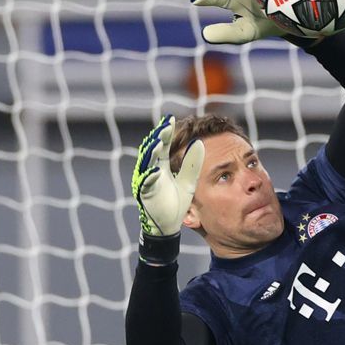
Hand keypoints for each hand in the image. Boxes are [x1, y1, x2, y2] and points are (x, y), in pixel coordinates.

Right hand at [133, 115, 204, 239]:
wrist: (168, 224)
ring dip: (152, 153)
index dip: (166, 133)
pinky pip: (146, 184)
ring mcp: (147, 181)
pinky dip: (150, 176)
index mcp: (162, 165)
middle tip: (165, 126)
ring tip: (159, 142)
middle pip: (153, 150)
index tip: (170, 119)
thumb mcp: (189, 181)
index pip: (164, 146)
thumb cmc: (176, 202)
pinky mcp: (144, 194)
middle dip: (158, 139)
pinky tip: (156, 169)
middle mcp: (152, 170)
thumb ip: (193, 164)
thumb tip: (200, 143)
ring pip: (147, 163)